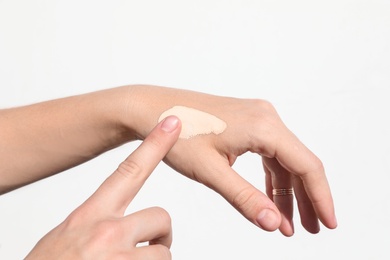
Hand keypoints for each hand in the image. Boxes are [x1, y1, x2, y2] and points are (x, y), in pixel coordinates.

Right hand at [25, 116, 180, 258]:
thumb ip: (96, 225)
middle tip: (150, 247)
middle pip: (162, 216)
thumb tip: (127, 228)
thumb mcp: (66, 239)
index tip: (173, 122)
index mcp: (89, 216)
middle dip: (162, 234)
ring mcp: (118, 258)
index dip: (154, 144)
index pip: (129, 170)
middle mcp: (106, 232)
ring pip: (164, 252)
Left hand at [128, 85, 336, 235]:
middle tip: (311, 230)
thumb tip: (274, 224)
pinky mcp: (247, 123)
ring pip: (284, 160)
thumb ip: (245, 198)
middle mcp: (266, 117)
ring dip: (287, 192)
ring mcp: (257, 118)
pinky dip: (271, 179)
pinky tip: (270, 200)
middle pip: (299, 162)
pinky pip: (268, 154)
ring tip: (288, 224)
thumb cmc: (177, 136)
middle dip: (306, 198)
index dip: (321, 197)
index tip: (328, 223)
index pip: (306, 165)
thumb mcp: (211, 171)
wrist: (153, 110)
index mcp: (263, 126)